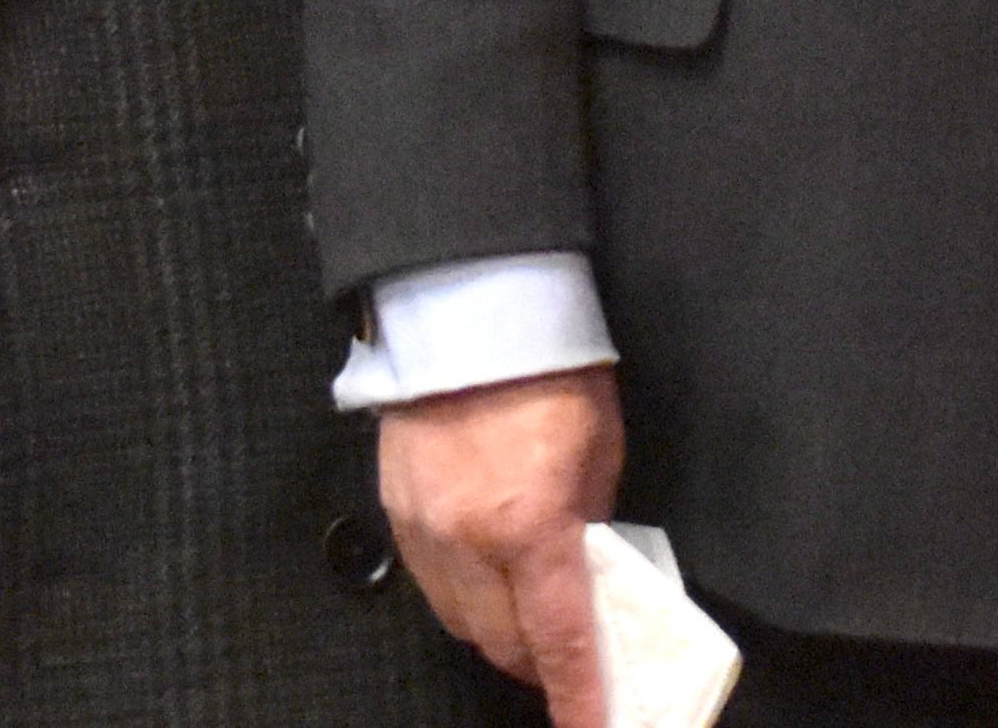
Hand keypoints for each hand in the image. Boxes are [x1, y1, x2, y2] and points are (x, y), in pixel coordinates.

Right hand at [380, 364, 620, 727]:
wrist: (467, 308)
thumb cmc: (549, 371)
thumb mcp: (602, 450)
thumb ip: (592, 522)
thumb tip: (589, 569)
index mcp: (530, 529)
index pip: (559, 643)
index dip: (579, 699)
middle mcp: (468, 543)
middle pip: (502, 644)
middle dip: (538, 663)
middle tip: (570, 659)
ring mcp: (423, 530)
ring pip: (459, 622)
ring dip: (497, 632)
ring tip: (529, 617)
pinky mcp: (395, 511)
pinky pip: (430, 582)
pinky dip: (462, 594)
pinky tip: (486, 576)